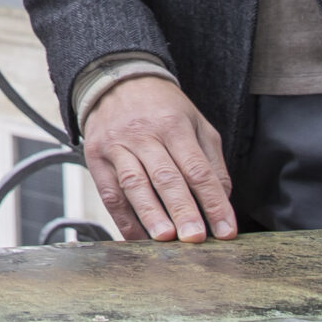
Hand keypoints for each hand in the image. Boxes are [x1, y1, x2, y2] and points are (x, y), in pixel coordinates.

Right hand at [80, 75, 236, 242]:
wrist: (116, 81)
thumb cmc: (162, 108)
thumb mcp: (196, 123)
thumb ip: (211, 162)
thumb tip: (220, 201)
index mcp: (174, 125)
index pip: (198, 170)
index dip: (213, 202)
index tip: (226, 230)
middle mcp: (144, 134)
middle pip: (166, 177)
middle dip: (182, 211)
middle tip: (196, 238)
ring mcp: (117, 146)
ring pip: (134, 184)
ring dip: (150, 215)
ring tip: (165, 239)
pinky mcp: (96, 158)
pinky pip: (109, 193)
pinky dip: (122, 219)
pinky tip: (137, 238)